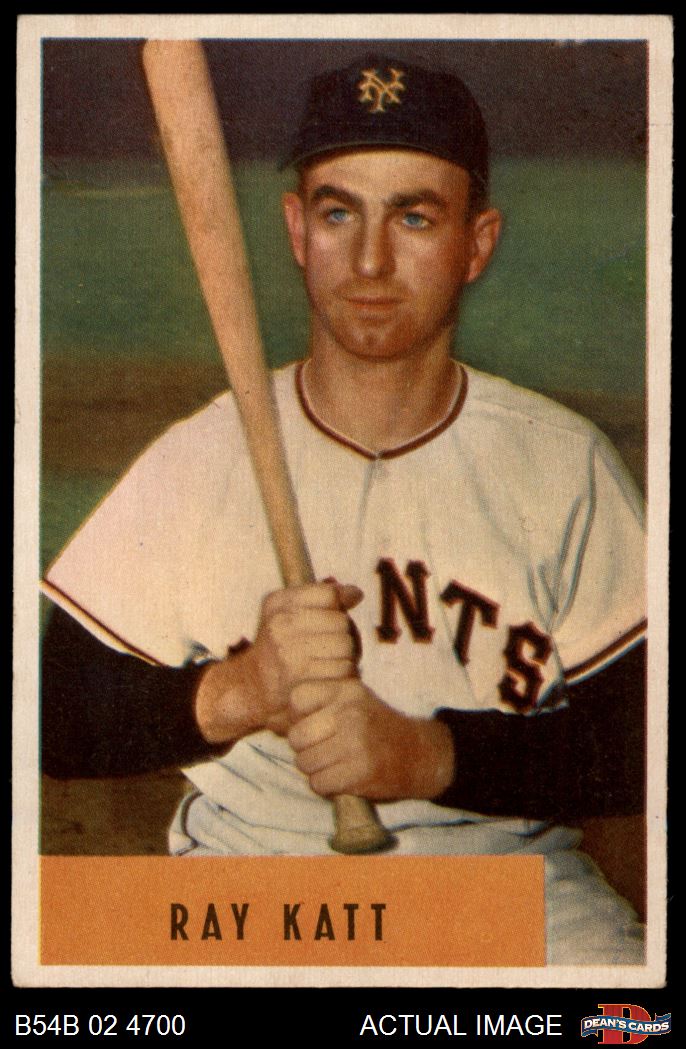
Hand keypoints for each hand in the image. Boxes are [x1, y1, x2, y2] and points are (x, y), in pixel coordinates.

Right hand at [195, 581, 361, 743]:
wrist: (252, 688)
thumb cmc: (279, 647)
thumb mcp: (289, 613)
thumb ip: (323, 598)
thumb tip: (355, 594)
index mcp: (277, 604)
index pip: (328, 594)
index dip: (339, 606)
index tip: (333, 618)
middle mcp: (279, 625)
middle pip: (341, 622)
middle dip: (345, 635)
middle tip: (334, 648)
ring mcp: (287, 651)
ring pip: (346, 645)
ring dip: (348, 657)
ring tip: (332, 663)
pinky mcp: (299, 678)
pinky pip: (343, 669)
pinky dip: (345, 676)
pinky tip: (332, 678)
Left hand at [287, 678, 455, 801]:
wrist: (419, 754)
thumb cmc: (376, 727)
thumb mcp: (354, 700)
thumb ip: (322, 702)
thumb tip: (279, 719)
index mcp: (347, 690)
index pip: (297, 698)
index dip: (298, 716)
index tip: (313, 725)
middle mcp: (350, 713)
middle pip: (296, 736)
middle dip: (303, 749)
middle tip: (321, 751)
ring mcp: (355, 743)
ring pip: (304, 763)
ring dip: (315, 770)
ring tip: (334, 765)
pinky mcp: (359, 772)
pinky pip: (318, 784)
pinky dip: (325, 786)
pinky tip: (341, 778)